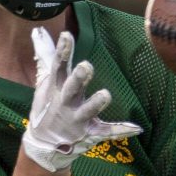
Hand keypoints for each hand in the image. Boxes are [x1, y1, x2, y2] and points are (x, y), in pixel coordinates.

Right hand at [22, 28, 142, 171]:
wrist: (44, 145)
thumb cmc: (48, 107)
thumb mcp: (45, 81)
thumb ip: (45, 55)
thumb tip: (38, 30)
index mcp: (56, 87)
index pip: (58, 66)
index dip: (62, 51)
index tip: (67, 35)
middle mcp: (65, 103)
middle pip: (71, 88)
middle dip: (78, 78)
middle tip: (86, 66)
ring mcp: (77, 119)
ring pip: (88, 111)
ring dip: (96, 104)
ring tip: (105, 94)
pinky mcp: (89, 133)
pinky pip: (107, 132)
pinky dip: (121, 130)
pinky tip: (137, 128)